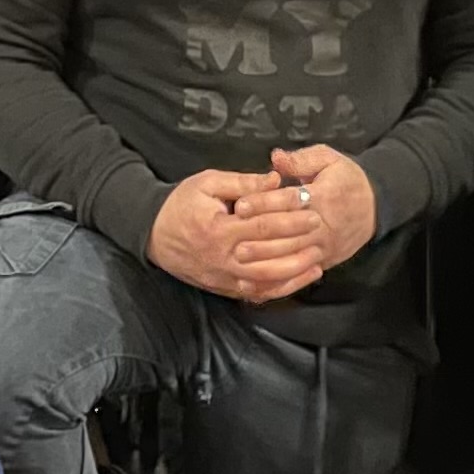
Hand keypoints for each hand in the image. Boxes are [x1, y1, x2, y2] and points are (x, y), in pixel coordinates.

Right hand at [144, 168, 324, 303]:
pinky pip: (257, 294)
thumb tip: (276, 180)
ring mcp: (224, 277)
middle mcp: (223, 258)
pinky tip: (299, 279)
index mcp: (218, 230)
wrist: (152, 234)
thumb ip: (242, 182)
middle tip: (321, 226)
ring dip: (295, 270)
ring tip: (318, 257)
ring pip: (266, 280)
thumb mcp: (207, 183)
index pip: (262, 223)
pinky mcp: (225, 288)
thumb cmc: (181, 204)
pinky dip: (280, 288)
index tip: (309, 203)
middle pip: (269, 253)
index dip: (288, 214)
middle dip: (298, 240)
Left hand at [227, 145, 379, 274]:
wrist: (376, 206)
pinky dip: (278, 282)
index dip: (263, 203)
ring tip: (239, 263)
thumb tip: (275, 157)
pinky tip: (259, 284)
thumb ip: (302, 159)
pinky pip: (299, 275)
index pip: (289, 202)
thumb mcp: (329, 159)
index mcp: (323, 197)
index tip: (239, 205)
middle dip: (260, 239)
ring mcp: (324, 247)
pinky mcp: (324, 261)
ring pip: (292, 258)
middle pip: (288, 234)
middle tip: (232, 242)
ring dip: (265, 263)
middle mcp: (323, 226)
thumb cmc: (347, 179)